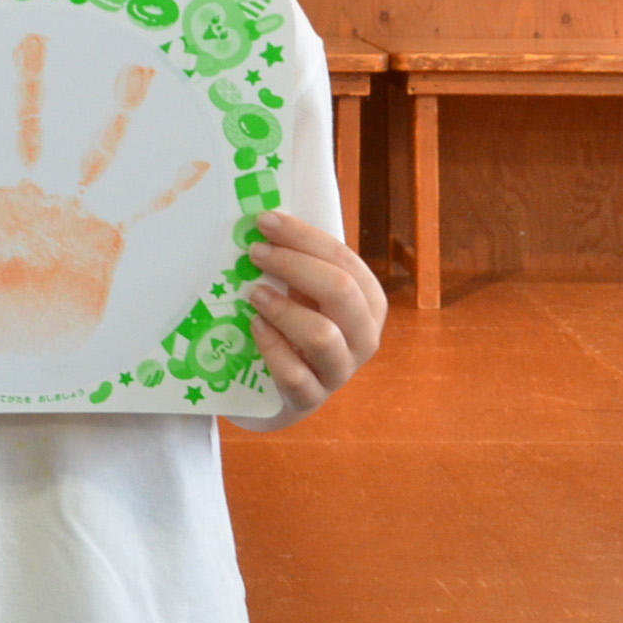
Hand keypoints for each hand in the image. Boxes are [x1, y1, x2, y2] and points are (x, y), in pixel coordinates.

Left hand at [243, 212, 386, 421]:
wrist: (275, 389)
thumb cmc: (293, 326)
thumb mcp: (304, 292)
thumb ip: (298, 262)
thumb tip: (264, 221)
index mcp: (368, 302)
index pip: (344, 260)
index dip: (303, 237)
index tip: (265, 221)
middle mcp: (363, 337)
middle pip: (340, 291)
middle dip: (294, 265)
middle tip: (255, 253)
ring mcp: (339, 372)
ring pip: (322, 335)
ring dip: (284, 308)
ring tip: (254, 293)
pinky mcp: (309, 401)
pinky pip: (296, 375)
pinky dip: (272, 348)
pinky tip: (255, 328)